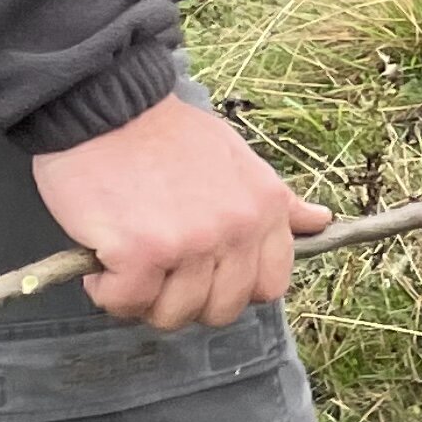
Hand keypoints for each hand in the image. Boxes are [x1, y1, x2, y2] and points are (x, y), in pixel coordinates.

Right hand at [29, 96, 328, 330]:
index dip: (233, 288)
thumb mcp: (238, 159)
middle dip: (186, 300)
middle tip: (158, 269)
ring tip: (127, 260)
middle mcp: (236, 230)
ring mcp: (191, 244)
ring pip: (174, 314)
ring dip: (143, 297)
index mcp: (265, 209)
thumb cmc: (168, 134)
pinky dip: (107, 290)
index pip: (270, 286)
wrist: (110, 107)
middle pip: (222, 309)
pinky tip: (103, 258)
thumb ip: (276, 201)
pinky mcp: (141, 254)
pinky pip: (126, 302)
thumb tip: (319, 221)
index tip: (204, 273)